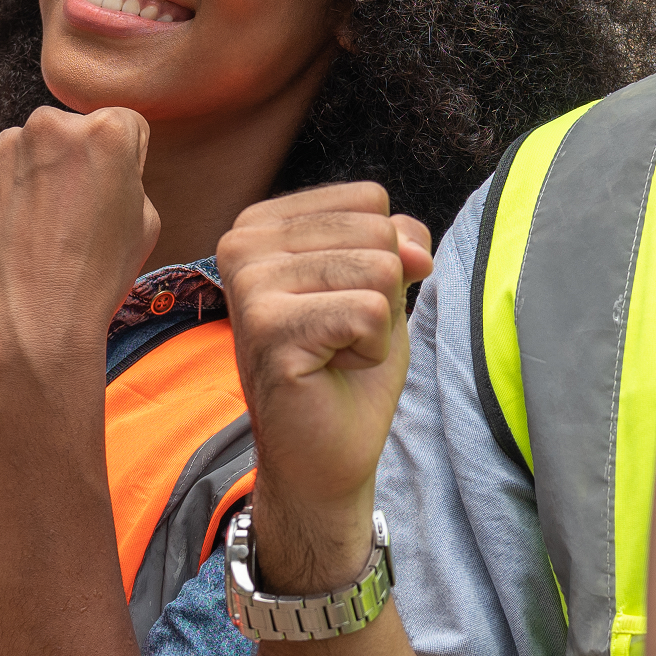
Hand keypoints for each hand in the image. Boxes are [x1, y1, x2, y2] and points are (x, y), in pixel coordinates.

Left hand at [0, 107, 160, 378]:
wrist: (34, 323)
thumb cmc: (95, 278)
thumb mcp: (146, 220)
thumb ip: (127, 175)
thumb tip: (105, 165)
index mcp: (107, 131)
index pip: (124, 125)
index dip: (124, 162)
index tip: (112, 193)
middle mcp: (53, 124)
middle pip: (72, 131)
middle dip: (75, 161)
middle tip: (77, 213)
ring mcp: (7, 145)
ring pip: (33, 150)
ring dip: (39, 174)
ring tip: (45, 228)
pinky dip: (7, 191)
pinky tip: (18, 230)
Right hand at [218, 183, 434, 586]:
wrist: (325, 455)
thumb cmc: (348, 367)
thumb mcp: (382, 285)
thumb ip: (397, 241)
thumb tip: (412, 249)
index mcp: (261, 223)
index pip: (369, 199)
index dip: (384, 257)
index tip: (345, 305)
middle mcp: (243, 243)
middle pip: (376, 231)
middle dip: (383, 293)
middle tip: (342, 336)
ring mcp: (250, 285)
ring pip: (378, 269)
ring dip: (377, 324)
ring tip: (336, 353)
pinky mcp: (268, 329)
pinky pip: (369, 312)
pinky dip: (371, 349)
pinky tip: (333, 370)